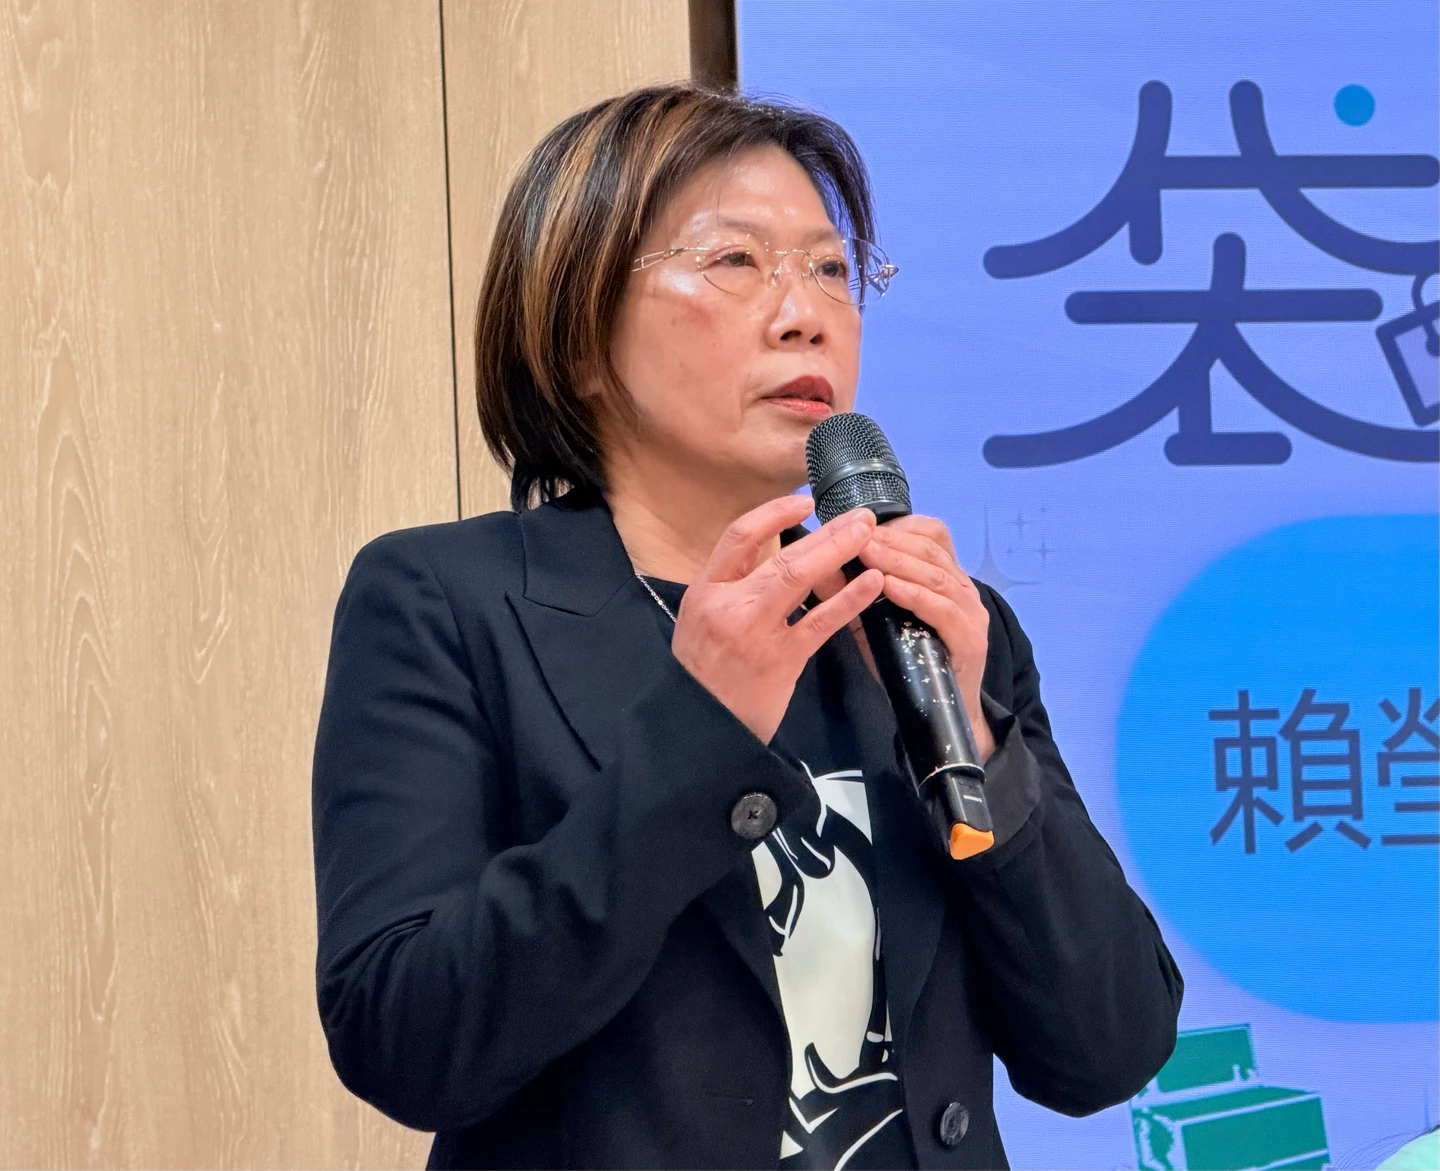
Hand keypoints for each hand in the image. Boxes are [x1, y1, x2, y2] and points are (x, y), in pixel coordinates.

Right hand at [670, 497, 884, 743]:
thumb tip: (772, 554)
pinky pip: (821, 622)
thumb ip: (732, 587)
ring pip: (801, 579)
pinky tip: (871, 583)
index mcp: (706, 590)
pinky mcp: (782, 660)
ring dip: (840, 552)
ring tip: (869, 535)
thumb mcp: (700, 619)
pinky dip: (849, 599)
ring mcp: (757, 632)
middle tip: (859, 516)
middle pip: (782, 556)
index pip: (739, 536)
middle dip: (826, 532)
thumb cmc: (703, 671)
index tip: (805, 503)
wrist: (700, 726)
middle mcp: (729, 605)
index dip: (774, 513)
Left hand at [858, 516, 995, 760]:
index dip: (897, 525)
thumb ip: (853, 594)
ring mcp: (971, 613)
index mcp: (946, 578)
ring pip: (935, 574)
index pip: (930, 534)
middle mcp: (963, 589)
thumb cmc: (908, 665)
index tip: (860, 522)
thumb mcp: (876, 622)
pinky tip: (887, 585)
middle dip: (891, 539)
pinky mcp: (970, 640)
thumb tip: (818, 565)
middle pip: (930, 548)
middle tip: (855, 533)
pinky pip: (941, 609)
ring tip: (867, 551)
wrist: (939, 717)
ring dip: (898, 560)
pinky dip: (913, 594)